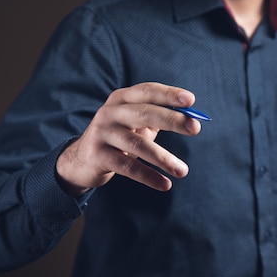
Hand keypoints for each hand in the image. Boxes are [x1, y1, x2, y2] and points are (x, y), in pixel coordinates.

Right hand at [56, 82, 201, 194]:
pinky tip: (165, 185)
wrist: (81, 160)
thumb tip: (192, 119)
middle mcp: (110, 112)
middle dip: (172, 120)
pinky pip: (128, 167)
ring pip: (138, 144)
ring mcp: (102, 134)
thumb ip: (159, 117)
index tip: (191, 100)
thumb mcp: (136, 123)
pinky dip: (149, 176)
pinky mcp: (99, 156)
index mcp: (121, 99)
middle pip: (144, 113)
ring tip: (183, 171)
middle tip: (195, 128)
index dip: (169, 94)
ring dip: (163, 158)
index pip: (147, 91)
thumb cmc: (119, 137)